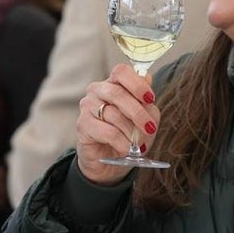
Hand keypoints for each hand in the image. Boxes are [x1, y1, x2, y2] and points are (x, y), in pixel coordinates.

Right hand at [76, 63, 160, 185]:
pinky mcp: (82, 125)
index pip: (121, 72)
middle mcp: (98, 90)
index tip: (151, 98)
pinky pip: (107, 132)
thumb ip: (147, 103)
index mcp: (114, 83)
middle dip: (138, 113)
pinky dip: (122, 142)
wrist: (109, 161)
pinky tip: (127, 149)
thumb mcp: (144, 118)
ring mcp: (88, 106)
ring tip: (138, 144)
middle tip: (150, 128)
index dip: (137, 83)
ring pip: (113, 114)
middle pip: (118, 93)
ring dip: (131, 132)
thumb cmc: (128, 135)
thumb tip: (148, 84)